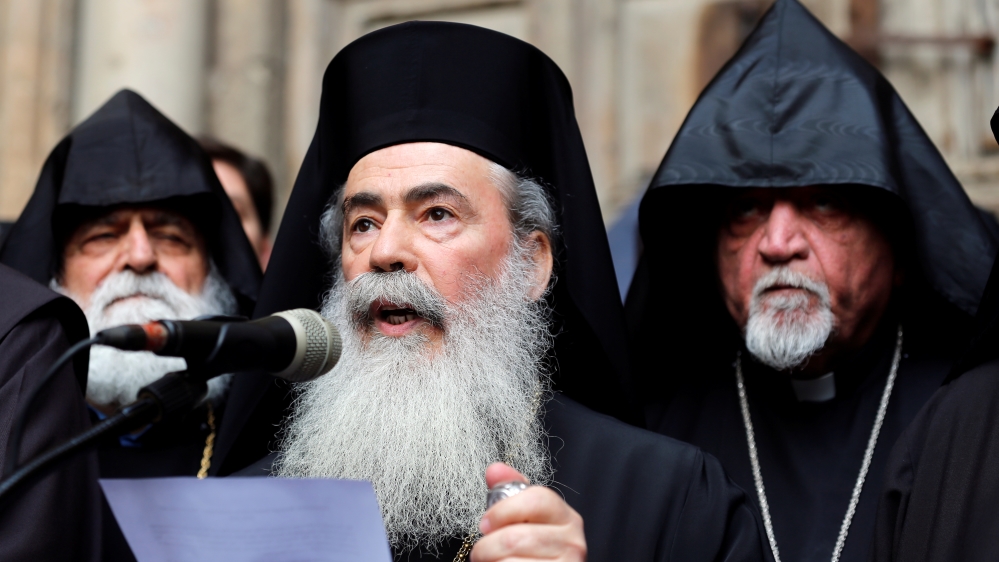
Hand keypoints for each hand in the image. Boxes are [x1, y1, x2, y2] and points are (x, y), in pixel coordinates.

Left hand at [470, 462, 585, 560]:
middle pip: (515, 537)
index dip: (502, 510)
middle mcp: (572, 542)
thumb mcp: (524, 520)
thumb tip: (495, 470)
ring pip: (510, 559)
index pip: (537, 499)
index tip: (486, 523)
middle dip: (487, 546)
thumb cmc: (532, 554)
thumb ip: (510, 495)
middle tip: (482, 551)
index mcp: (566, 518)